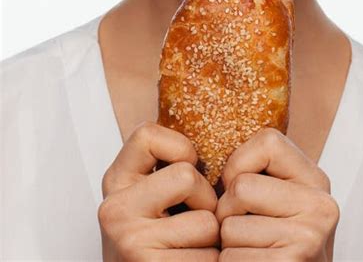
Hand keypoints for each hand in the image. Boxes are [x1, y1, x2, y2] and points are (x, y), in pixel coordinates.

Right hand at [98, 121, 219, 260]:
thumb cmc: (160, 242)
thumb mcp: (151, 195)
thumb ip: (168, 167)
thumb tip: (224, 142)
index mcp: (115, 181)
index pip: (147, 134)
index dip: (179, 148)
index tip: (186, 169)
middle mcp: (114, 208)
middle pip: (187, 175)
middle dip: (204, 200)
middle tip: (191, 221)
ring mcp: (130, 241)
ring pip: (206, 219)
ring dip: (211, 238)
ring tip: (190, 249)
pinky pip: (209, 254)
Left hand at [215, 127, 338, 260]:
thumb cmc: (274, 248)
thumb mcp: (279, 203)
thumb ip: (260, 175)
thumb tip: (201, 152)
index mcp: (317, 182)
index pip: (268, 141)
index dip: (240, 163)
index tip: (242, 188)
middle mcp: (321, 206)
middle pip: (240, 186)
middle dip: (229, 212)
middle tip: (249, 233)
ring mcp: (309, 238)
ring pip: (229, 225)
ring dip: (228, 245)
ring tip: (252, 254)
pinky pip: (230, 257)